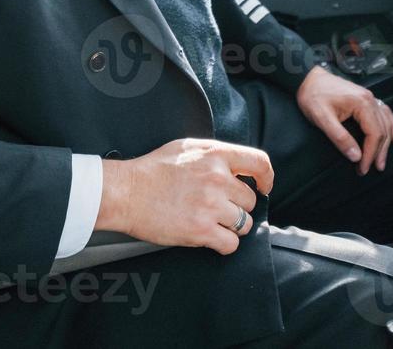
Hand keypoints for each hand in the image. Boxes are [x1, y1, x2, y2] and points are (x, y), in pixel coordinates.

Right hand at [95, 139, 272, 254]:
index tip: (263, 187)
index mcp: (215, 155)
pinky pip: (231, 243)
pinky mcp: (201, 230)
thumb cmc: (151, 170)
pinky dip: (223, 243)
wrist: (126, 192)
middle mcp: (217, 178)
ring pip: (244, 223)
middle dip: (237, 206)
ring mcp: (211, 205)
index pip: (260, 163)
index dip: (266, 178)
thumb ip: (214, 156)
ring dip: (231, 226)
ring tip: (211, 221)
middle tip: (217, 208)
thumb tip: (237, 168)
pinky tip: (209, 237)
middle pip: (250, 200)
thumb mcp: (187, 148)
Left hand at [296, 65, 392, 174]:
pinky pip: (384, 114)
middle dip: (378, 152)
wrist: (308, 77)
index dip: (370, 154)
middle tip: (373, 169)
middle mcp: (370, 99)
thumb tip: (356, 156)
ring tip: (381, 161)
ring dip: (386, 143)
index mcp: (362, 104)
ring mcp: (369, 98)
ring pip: (386, 123)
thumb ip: (340, 138)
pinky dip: (391, 127)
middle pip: (382, 130)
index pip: (374, 134)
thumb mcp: (322, 118)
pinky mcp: (366, 99)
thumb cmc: (313, 96)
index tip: (362, 169)